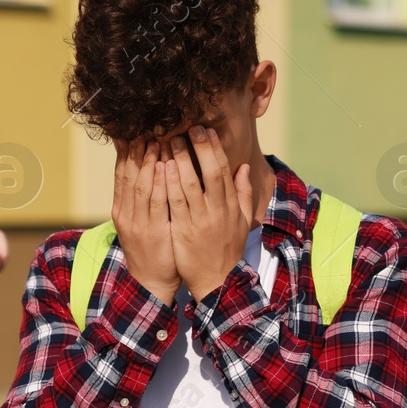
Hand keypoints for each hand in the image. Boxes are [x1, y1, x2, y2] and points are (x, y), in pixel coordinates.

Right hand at [112, 139, 179, 303]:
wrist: (150, 281)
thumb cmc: (150, 250)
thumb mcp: (138, 223)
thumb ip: (140, 200)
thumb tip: (146, 172)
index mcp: (121, 210)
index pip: (121, 175)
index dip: (126, 153)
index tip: (132, 132)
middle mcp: (126, 214)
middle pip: (129, 176)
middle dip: (136, 151)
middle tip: (144, 128)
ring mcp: (138, 223)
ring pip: (141, 186)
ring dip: (148, 162)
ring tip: (154, 140)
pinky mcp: (152, 232)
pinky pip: (157, 202)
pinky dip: (160, 182)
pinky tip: (166, 166)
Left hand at [165, 127, 254, 299]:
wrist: (216, 280)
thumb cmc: (227, 249)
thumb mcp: (242, 221)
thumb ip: (243, 193)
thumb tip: (244, 167)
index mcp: (231, 205)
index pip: (224, 170)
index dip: (215, 148)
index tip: (206, 130)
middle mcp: (218, 209)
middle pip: (210, 171)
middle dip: (199, 147)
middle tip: (189, 127)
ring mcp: (200, 219)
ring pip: (190, 183)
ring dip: (180, 160)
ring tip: (170, 140)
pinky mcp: (183, 230)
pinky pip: (175, 202)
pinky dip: (169, 183)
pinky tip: (162, 167)